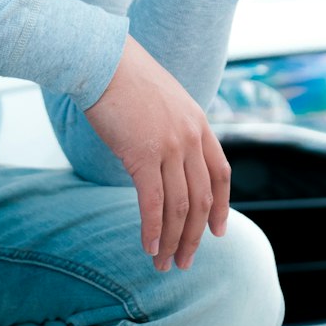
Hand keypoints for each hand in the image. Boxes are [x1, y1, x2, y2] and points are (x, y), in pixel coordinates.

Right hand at [84, 35, 230, 270]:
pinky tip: (149, 248)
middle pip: (202, 199)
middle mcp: (191, 138)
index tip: (217, 232)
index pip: (221, 174)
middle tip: (186, 261)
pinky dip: (153, 230)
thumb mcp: (162, 101)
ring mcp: (170, 147)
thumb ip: (171, 128)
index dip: (222, 207)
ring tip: (165, 264)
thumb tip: (162, 155)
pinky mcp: (143, 155)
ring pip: (180, 207)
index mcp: (199, 124)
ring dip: (174, 241)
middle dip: (195, 236)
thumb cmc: (123, 78)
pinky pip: (153, 203)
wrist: (103, 61)